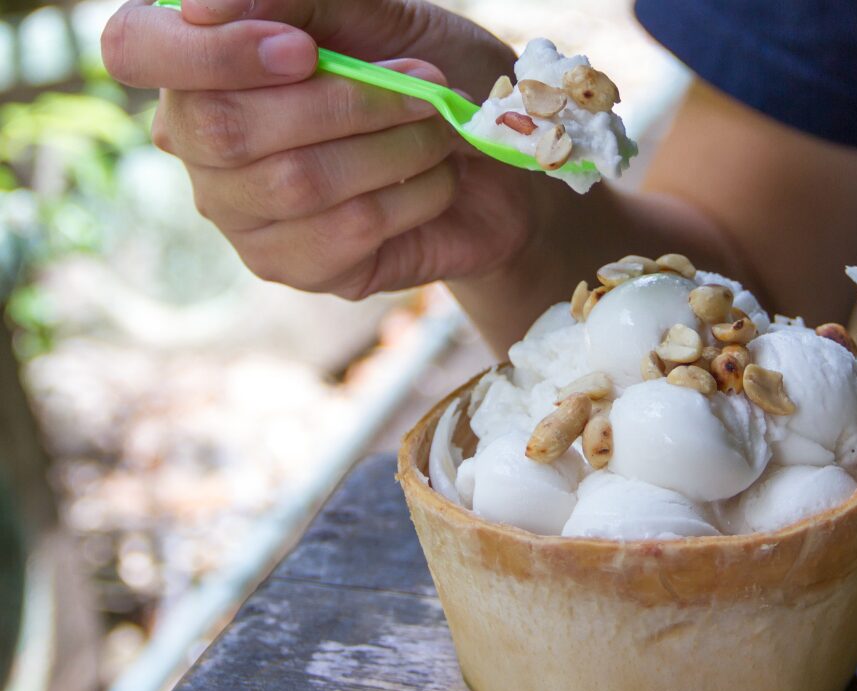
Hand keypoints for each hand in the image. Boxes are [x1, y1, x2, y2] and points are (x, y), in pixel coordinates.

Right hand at [102, 0, 536, 298]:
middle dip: (344, 100)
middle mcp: (200, 143)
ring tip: (437, 127)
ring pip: (295, 183)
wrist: (495, 154)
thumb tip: (198, 5)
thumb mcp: (376, 14)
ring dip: (393, 146)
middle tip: (420, 80)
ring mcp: (241, 215)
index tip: (301, 49)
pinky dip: (413, 195)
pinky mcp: (297, 268)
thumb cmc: (426, 71)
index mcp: (200, 62)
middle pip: (223, 127)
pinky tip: (435, 179)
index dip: (210, 53)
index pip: (133, 49)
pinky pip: (347, 231)